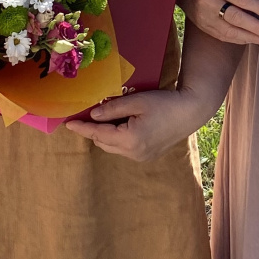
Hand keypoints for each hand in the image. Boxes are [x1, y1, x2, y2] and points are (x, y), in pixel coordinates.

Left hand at [66, 87, 212, 161]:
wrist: (191, 111)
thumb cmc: (165, 103)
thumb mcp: (137, 101)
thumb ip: (113, 109)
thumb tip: (93, 115)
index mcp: (130, 139)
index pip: (98, 134)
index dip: (82, 128)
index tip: (68, 123)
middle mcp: (133, 153)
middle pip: (104, 143)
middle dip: (93, 131)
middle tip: (84, 116)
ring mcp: (141, 157)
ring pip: (113, 147)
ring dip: (105, 135)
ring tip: (101, 119)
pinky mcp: (147, 156)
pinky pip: (124, 149)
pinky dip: (117, 138)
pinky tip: (119, 126)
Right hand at [179, 0, 258, 45]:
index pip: (242, 0)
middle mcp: (210, 4)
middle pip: (237, 19)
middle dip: (258, 29)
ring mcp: (205, 18)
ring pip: (230, 32)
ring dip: (251, 38)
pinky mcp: (203, 27)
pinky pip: (223, 36)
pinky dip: (239, 39)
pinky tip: (251, 40)